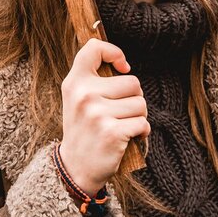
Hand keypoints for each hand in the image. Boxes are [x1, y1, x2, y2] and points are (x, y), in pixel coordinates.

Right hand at [58, 39, 149, 195]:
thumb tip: (123, 64)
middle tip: (118, 114)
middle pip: (133, 82)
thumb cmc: (84, 129)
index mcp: (74, 82)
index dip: (114, 52)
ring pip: (141, 104)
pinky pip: (143, 123)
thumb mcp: (78, 98)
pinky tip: (127, 138)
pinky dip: (141, 132)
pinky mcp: (112, 132)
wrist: (75, 168)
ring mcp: (97, 113)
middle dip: (134, 98)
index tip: (122, 67)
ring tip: (121, 126)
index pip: (94, 48)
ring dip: (138, 117)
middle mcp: (84, 94)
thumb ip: (94, 78)